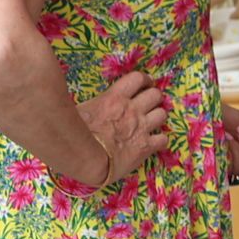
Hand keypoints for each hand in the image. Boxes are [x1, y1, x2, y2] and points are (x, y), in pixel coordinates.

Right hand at [77, 70, 171, 186]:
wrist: (84, 159)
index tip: (144, 85)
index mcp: (115, 98)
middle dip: (153, 99)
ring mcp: (141, 128)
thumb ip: (90, 105)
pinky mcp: (146, 146)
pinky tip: (153, 143)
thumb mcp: (78, 111)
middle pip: (155, 94)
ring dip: (157, 118)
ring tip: (150, 123)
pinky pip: (164, 139)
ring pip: (162, 114)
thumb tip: (82, 102)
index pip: (138, 78)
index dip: (144, 81)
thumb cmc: (74, 135)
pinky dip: (160, 140)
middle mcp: (132, 110)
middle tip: (147, 105)